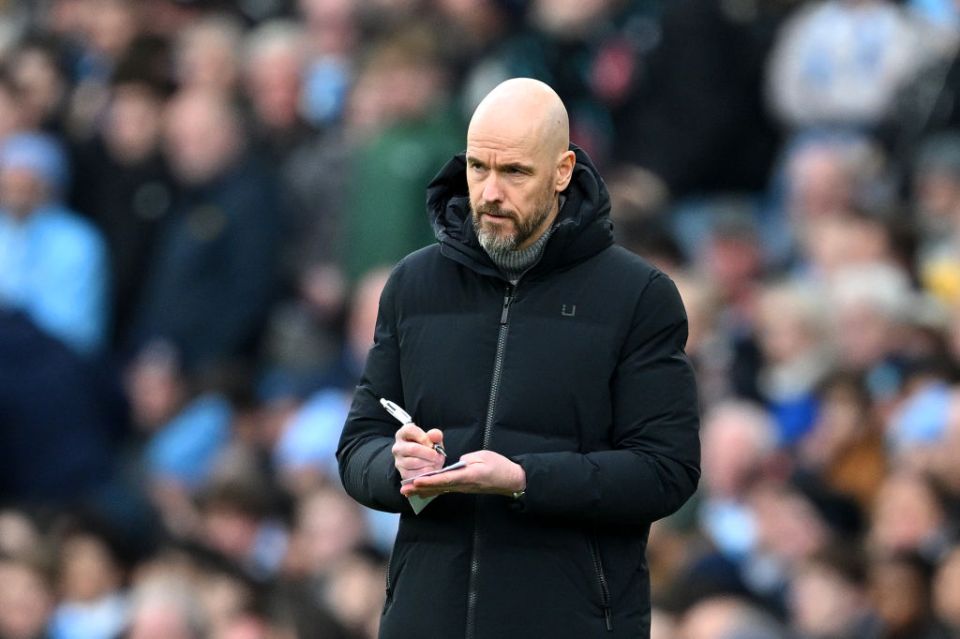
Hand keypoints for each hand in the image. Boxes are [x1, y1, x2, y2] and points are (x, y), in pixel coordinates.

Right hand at [392, 423, 444, 482]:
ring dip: (428, 463)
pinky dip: (425, 472)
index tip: (432, 444)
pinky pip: (414, 474)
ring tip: (436, 462)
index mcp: (403, 434)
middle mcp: (398, 447)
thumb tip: (436, 435)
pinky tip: (432, 469)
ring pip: (413, 462)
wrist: (425, 463)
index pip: (409, 430)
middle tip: (438, 456)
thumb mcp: (433, 439)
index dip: (423, 437)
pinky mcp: (403, 473)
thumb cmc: (428, 447)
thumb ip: (435, 435)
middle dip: (428, 453)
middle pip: (412, 449)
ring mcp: (398, 461)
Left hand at [400, 450, 525, 498]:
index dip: (430, 480)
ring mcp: (463, 488)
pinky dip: (432, 489)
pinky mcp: (463, 488)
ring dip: (423, 490)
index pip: (445, 478)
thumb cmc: (499, 466)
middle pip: (438, 487)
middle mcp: (463, 485)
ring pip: (440, 489)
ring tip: (408, 491)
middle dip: (420, 488)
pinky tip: (423, 491)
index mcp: (468, 475)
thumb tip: (455, 463)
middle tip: (404, 489)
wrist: (510, 480)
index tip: (417, 481)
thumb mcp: (483, 456)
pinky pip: (445, 489)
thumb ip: (466, 460)